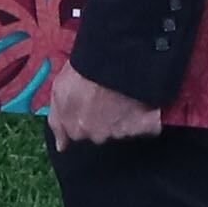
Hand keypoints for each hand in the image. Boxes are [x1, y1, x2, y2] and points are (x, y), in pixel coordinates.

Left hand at [45, 64, 164, 148]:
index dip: (85, 115)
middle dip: (105, 117)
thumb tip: (61, 146)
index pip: (80, 131)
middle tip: (110, 95)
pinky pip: (150, 127)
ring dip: (126, 115)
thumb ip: (57, 121)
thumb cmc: (84, 70)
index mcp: (76, 128)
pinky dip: (150, 118)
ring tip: (127, 94)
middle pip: (102, 132)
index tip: (91, 102)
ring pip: (124, 128)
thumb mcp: (59, 90)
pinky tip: (147, 104)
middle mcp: (97, 135)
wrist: (112, 60)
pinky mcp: (144, 125)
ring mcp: (121, 131)